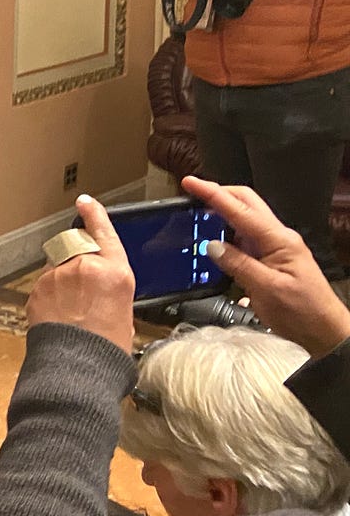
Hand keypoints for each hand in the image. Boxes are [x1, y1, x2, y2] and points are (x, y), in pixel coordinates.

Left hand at [25, 194, 135, 353]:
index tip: (85, 201)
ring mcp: (58, 276)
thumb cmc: (105, 350)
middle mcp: (86, 267)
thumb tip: (98, 289)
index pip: (104, 233)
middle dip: (76, 259)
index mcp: (116, 273)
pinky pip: (44, 284)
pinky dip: (49, 295)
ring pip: (57, 265)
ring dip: (62, 279)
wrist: (76, 369)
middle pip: (76, 247)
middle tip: (81, 287)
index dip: (94, 214)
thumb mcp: (124, 314)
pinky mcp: (38, 288)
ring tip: (70, 310)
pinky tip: (57, 316)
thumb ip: (109, 290)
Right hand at [183, 175, 349, 355]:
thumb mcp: (267, 289)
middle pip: (245, 203)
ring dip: (221, 213)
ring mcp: (274, 249)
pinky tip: (213, 241)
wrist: (325, 333)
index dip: (212, 194)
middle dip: (219, 193)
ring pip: (243, 220)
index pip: (240, 210)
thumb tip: (212, 246)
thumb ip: (238, 265)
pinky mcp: (269, 261)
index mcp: (279, 240)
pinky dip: (226, 235)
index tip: (191, 183)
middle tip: (192, 192)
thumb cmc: (304, 312)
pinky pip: (244, 240)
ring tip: (196, 214)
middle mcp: (277, 239)